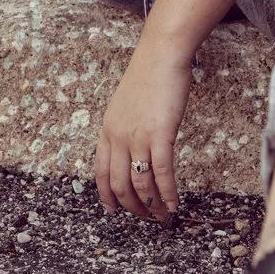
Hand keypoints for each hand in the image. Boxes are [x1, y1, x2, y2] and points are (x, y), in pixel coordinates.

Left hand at [94, 38, 191, 222]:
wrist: (160, 55)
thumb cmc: (147, 76)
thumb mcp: (125, 105)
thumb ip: (123, 127)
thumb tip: (130, 148)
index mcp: (107, 130)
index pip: (100, 172)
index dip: (107, 196)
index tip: (114, 210)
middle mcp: (118, 137)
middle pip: (119, 184)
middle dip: (132, 207)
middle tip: (146, 218)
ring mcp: (138, 137)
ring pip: (140, 183)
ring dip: (152, 204)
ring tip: (163, 216)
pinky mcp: (160, 135)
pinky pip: (161, 173)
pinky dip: (168, 193)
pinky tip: (174, 204)